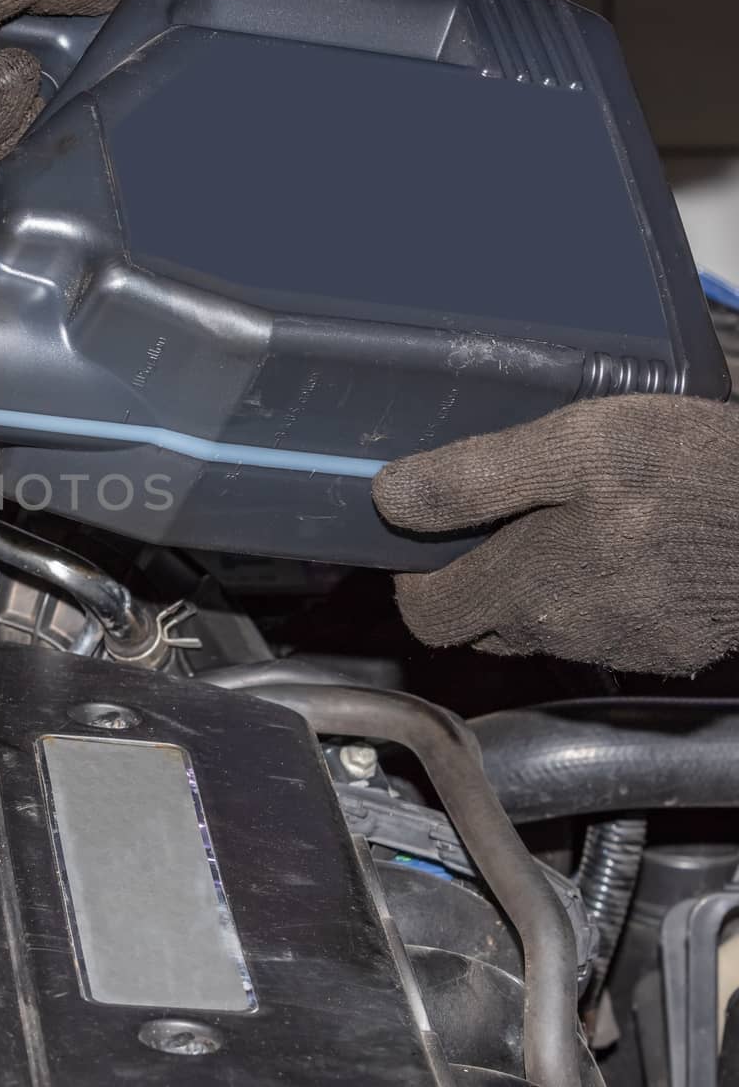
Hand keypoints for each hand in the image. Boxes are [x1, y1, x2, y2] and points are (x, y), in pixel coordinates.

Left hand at [372, 395, 738, 675]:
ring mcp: (622, 645)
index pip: (427, 615)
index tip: (423, 537)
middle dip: (472, 578)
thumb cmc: (700, 478)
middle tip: (496, 519)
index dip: (415, 576)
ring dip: (536, 584)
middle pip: (480, 624)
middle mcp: (566, 633)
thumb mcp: (574, 449)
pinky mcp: (671, 646)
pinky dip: (598, 592)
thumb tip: (393, 496)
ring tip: (570, 521)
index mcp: (528, 589)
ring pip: (542, 627)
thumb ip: (474, 478)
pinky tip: (628, 545)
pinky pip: (605, 627)